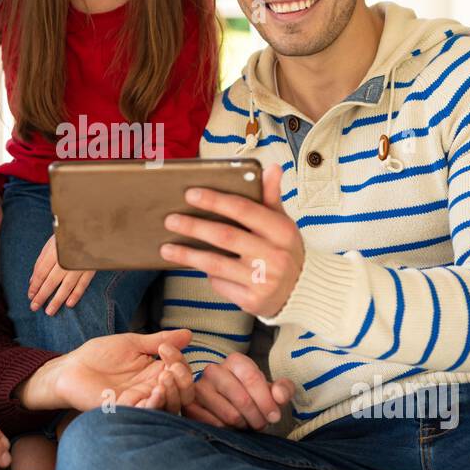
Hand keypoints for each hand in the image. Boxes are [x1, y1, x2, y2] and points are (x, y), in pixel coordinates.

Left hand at [15, 328, 194, 411]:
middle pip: (182, 394)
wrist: (72, 367)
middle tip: (171, 366)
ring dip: (172, 393)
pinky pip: (146, 413)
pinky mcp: (125, 411)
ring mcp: (139, 402)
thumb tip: (189, 333)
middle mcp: (152, 390)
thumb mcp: (133, 343)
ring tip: (164, 378)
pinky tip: (154, 392)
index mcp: (156, 373)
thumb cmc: (100, 355)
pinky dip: (154, 405)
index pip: (181, 373)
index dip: (180, 361)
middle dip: (183, 380)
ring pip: (169, 406)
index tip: (165, 348)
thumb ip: (159, 340)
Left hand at [28, 234, 95, 314]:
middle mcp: (65, 260)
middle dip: (41, 296)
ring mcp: (78, 265)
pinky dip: (76, 295)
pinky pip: (83, 284)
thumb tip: (32, 281)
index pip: (41, 273)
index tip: (30, 296)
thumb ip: (41, 262)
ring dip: (57, 300)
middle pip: (51, 282)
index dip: (35, 286)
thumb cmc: (67, 237)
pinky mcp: (90, 268)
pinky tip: (69, 304)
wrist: (90, 228)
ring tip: (49, 312)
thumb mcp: (50, 244)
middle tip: (34, 307)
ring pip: (66, 287)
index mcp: (53, 252)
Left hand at [159, 163, 304, 318]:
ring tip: (166, 248)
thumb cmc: (285, 251)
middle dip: (194, 226)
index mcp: (282, 231)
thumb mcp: (283, 223)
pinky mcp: (252, 301)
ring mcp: (263, 280)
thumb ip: (271, 197)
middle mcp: (274, 255)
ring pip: (216, 263)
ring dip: (187, 255)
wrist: (303, 291)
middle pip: (225, 236)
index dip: (215, 200)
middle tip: (171, 220)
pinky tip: (196, 266)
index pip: (244, 209)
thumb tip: (271, 168)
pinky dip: (208, 275)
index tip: (191, 194)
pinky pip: (221, 284)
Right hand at [182, 352, 294, 430]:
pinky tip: (232, 427)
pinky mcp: (189, 407)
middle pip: (242, 399)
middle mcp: (213, 370)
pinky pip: (214, 425)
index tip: (274, 417)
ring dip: (244, 425)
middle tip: (261, 424)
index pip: (253, 378)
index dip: (267, 402)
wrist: (230, 405)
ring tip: (247, 424)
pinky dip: (228, 431)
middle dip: (257, 417)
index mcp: (235, 361)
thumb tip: (278, 397)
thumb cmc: (254, 397)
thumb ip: (284, 390)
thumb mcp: (274, 391)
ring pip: (230, 415)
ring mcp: (198, 388)